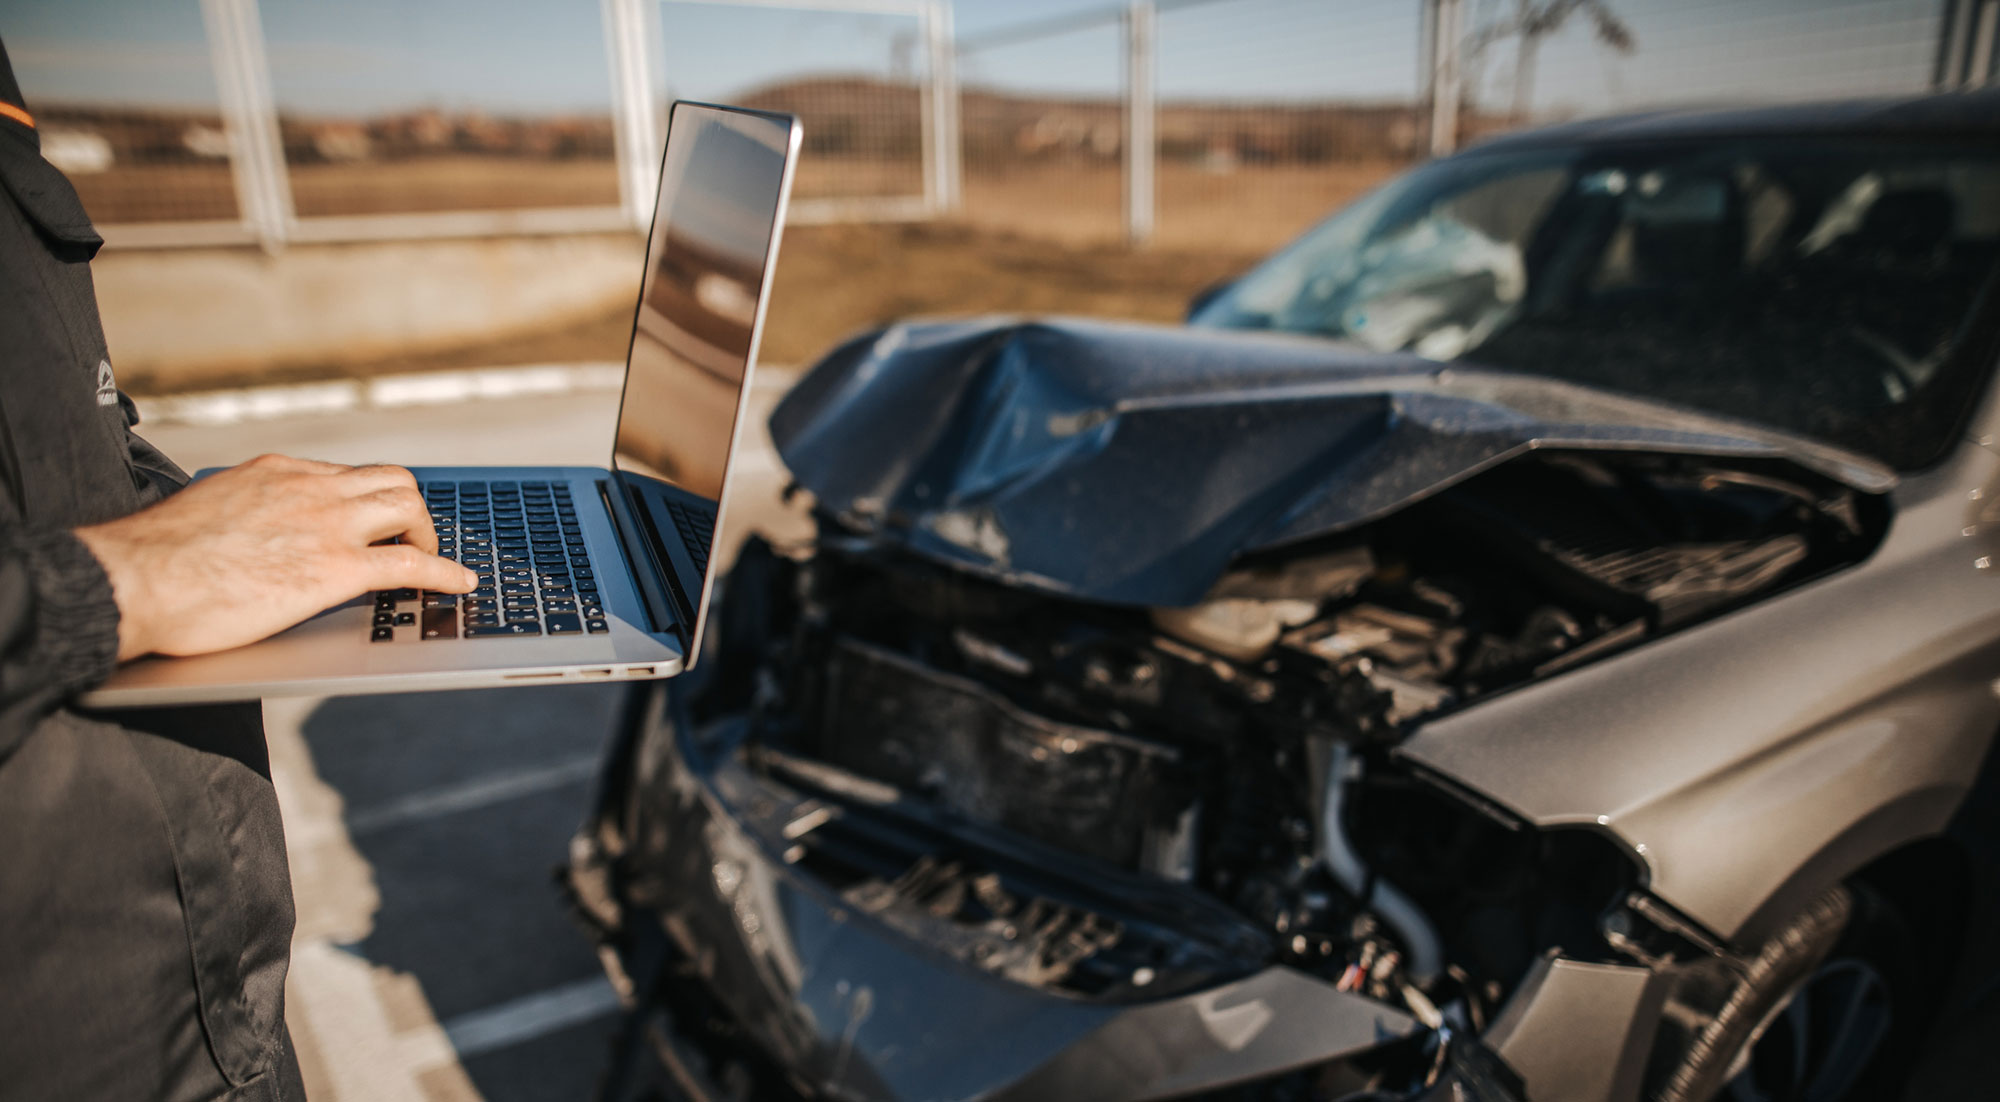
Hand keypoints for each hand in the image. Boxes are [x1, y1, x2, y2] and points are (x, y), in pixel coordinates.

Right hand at [76, 454, 478, 660]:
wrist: (129, 581)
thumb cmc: (149, 563)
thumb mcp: (206, 518)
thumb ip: (242, 518)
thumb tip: (244, 541)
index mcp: (275, 472)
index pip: (344, 475)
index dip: (367, 503)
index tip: (375, 523)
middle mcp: (307, 487)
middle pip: (391, 479)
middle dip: (411, 512)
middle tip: (411, 544)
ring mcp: (325, 523)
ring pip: (409, 507)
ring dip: (430, 536)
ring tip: (432, 563)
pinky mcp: (335, 567)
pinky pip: (411, 564)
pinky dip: (445, 572)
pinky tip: (459, 584)